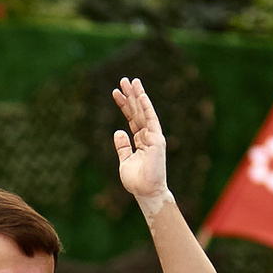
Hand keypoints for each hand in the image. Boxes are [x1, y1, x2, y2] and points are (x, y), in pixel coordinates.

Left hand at [111, 78, 171, 205]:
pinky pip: (151, 120)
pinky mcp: (156, 139)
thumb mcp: (125, 161)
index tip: (115, 93)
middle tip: (123, 80)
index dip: (124, 105)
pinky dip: (146, 107)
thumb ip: (122, 146)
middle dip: (130, 96)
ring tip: (131, 81)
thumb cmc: (137, 180)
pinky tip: (141, 95)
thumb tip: (118, 132)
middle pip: (137, 111)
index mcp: (141, 140)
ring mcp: (153, 136)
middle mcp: (148, 135)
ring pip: (144, 112)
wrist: (146, 192)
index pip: (131, 118)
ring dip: (137, 96)